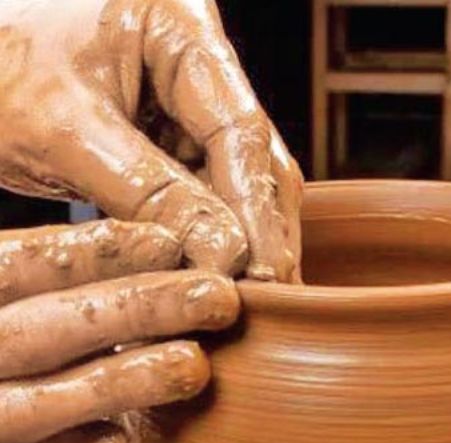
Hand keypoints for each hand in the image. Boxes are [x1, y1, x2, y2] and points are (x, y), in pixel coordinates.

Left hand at [0, 0, 301, 281]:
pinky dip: (207, 235)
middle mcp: (196, 63)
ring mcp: (185, 105)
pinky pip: (201, 192)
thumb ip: (149, 191)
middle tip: (270, 294)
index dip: (257, 210)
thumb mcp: (67, 132)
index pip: (239, 130)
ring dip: (241, 239)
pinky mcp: (168, 141)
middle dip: (261, 230)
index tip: (267, 272)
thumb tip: (225, 253)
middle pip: (251, 157)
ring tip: (248, 294)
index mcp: (179, 25)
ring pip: (232, 181)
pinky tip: (214, 272)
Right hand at [0, 219, 238, 442]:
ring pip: (41, 401)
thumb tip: (137, 250)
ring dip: (120, 383)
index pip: (29, 262)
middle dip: (139, 308)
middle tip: (219, 298)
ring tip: (193, 367)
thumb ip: (32, 268)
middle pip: (54, 325)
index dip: (101, 252)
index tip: (170, 241)